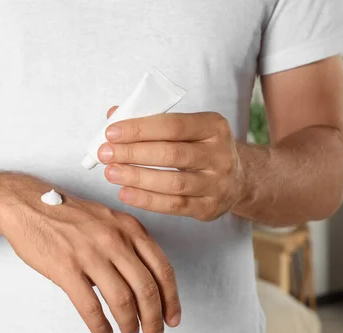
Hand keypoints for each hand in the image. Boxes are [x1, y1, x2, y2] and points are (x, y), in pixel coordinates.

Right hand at [0, 175, 180, 332]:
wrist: (27, 204)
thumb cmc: (67, 215)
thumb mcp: (108, 220)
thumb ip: (128, 245)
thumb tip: (142, 284)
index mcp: (129, 228)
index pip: (162, 268)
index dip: (171, 299)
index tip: (171, 317)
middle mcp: (114, 239)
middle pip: (146, 288)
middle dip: (153, 318)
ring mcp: (90, 253)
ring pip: (122, 299)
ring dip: (129, 324)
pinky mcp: (65, 267)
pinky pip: (90, 305)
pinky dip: (100, 325)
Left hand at [98, 109, 246, 220]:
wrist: (237, 179)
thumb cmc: (199, 148)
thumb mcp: (186, 128)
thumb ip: (151, 119)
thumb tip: (113, 115)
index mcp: (213, 126)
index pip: (173, 125)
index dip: (139, 129)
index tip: (111, 133)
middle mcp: (219, 154)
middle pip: (171, 154)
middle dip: (133, 153)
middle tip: (105, 154)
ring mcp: (217, 183)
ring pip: (173, 183)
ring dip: (137, 178)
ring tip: (111, 173)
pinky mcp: (209, 207)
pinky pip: (174, 205)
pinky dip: (147, 200)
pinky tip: (125, 193)